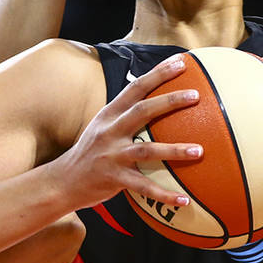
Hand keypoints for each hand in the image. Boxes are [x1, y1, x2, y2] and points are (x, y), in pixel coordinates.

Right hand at [52, 56, 201, 208]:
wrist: (62, 181)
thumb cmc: (89, 153)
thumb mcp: (101, 127)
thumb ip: (124, 115)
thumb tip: (155, 102)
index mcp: (109, 115)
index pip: (135, 87)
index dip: (158, 73)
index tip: (181, 62)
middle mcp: (110, 131)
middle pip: (143, 110)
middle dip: (170, 101)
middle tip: (196, 96)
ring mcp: (112, 155)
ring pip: (147, 150)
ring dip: (175, 150)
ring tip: (200, 151)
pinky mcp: (114, 179)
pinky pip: (144, 186)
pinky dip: (165, 194)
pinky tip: (184, 200)